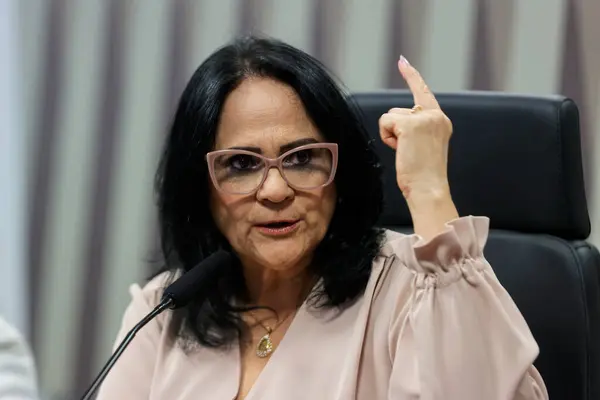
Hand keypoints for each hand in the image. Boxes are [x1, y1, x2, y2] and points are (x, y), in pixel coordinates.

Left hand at [379, 56, 457, 238]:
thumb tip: (395, 122)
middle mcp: (435, 115)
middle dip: (395, 130)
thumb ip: (415, 129)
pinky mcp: (411, 123)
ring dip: (391, 135)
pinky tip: (399, 149)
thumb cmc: (423, 174)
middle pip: (398, 111)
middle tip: (409, 151)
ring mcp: (424, 118)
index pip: (423, 92)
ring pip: (390, 116)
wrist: (429, 188)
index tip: (402, 61)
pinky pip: (385, 122)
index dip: (411, 76)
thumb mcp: (423, 145)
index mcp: (440, 120)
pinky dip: (387, 137)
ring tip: (406, 152)